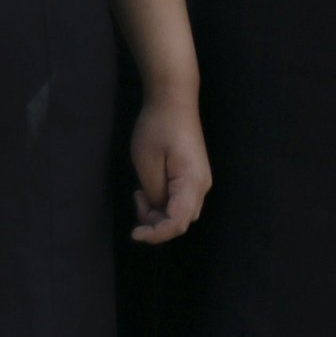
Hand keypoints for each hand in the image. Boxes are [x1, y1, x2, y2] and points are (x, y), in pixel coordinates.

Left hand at [129, 89, 209, 243]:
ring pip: (180, 213)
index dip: (156, 234)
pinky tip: (147, 190)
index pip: (177, 223)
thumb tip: (158, 209)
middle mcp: (202, 187)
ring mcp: (200, 182)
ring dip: (158, 212)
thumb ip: (154, 192)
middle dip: (155, 222)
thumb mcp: (147, 161)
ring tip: (139, 193)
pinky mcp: (194, 177)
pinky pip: (180, 201)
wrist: (174, 101)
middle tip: (136, 200)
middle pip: (181, 221)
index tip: (134, 235)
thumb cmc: (157, 127)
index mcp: (192, 184)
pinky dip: (163, 203)